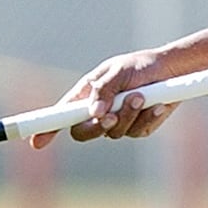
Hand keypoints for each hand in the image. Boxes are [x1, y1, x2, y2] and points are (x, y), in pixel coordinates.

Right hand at [28, 48, 175, 148]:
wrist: (171, 72)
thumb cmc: (139, 66)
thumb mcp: (119, 71)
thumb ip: (104, 90)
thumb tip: (94, 113)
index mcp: (86, 94)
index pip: (61, 114)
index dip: (47, 129)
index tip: (36, 141)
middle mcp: (99, 110)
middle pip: (84, 132)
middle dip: (98, 126)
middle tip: (111, 116)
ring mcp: (118, 122)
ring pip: (114, 132)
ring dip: (128, 114)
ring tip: (140, 95)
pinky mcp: (137, 128)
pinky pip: (137, 132)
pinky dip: (147, 118)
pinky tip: (157, 104)